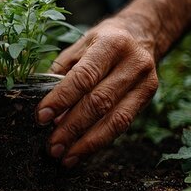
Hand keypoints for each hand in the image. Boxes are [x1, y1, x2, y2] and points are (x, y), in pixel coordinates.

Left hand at [36, 17, 158, 167]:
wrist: (141, 34)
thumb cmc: (102, 41)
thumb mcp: (80, 46)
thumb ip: (61, 72)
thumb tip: (43, 107)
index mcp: (111, 43)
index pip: (84, 76)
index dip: (61, 99)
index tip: (42, 117)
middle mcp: (133, 62)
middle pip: (99, 102)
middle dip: (72, 127)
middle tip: (51, 145)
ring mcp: (145, 81)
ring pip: (114, 119)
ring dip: (86, 142)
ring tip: (65, 156)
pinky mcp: (148, 97)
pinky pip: (122, 125)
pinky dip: (100, 141)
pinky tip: (81, 151)